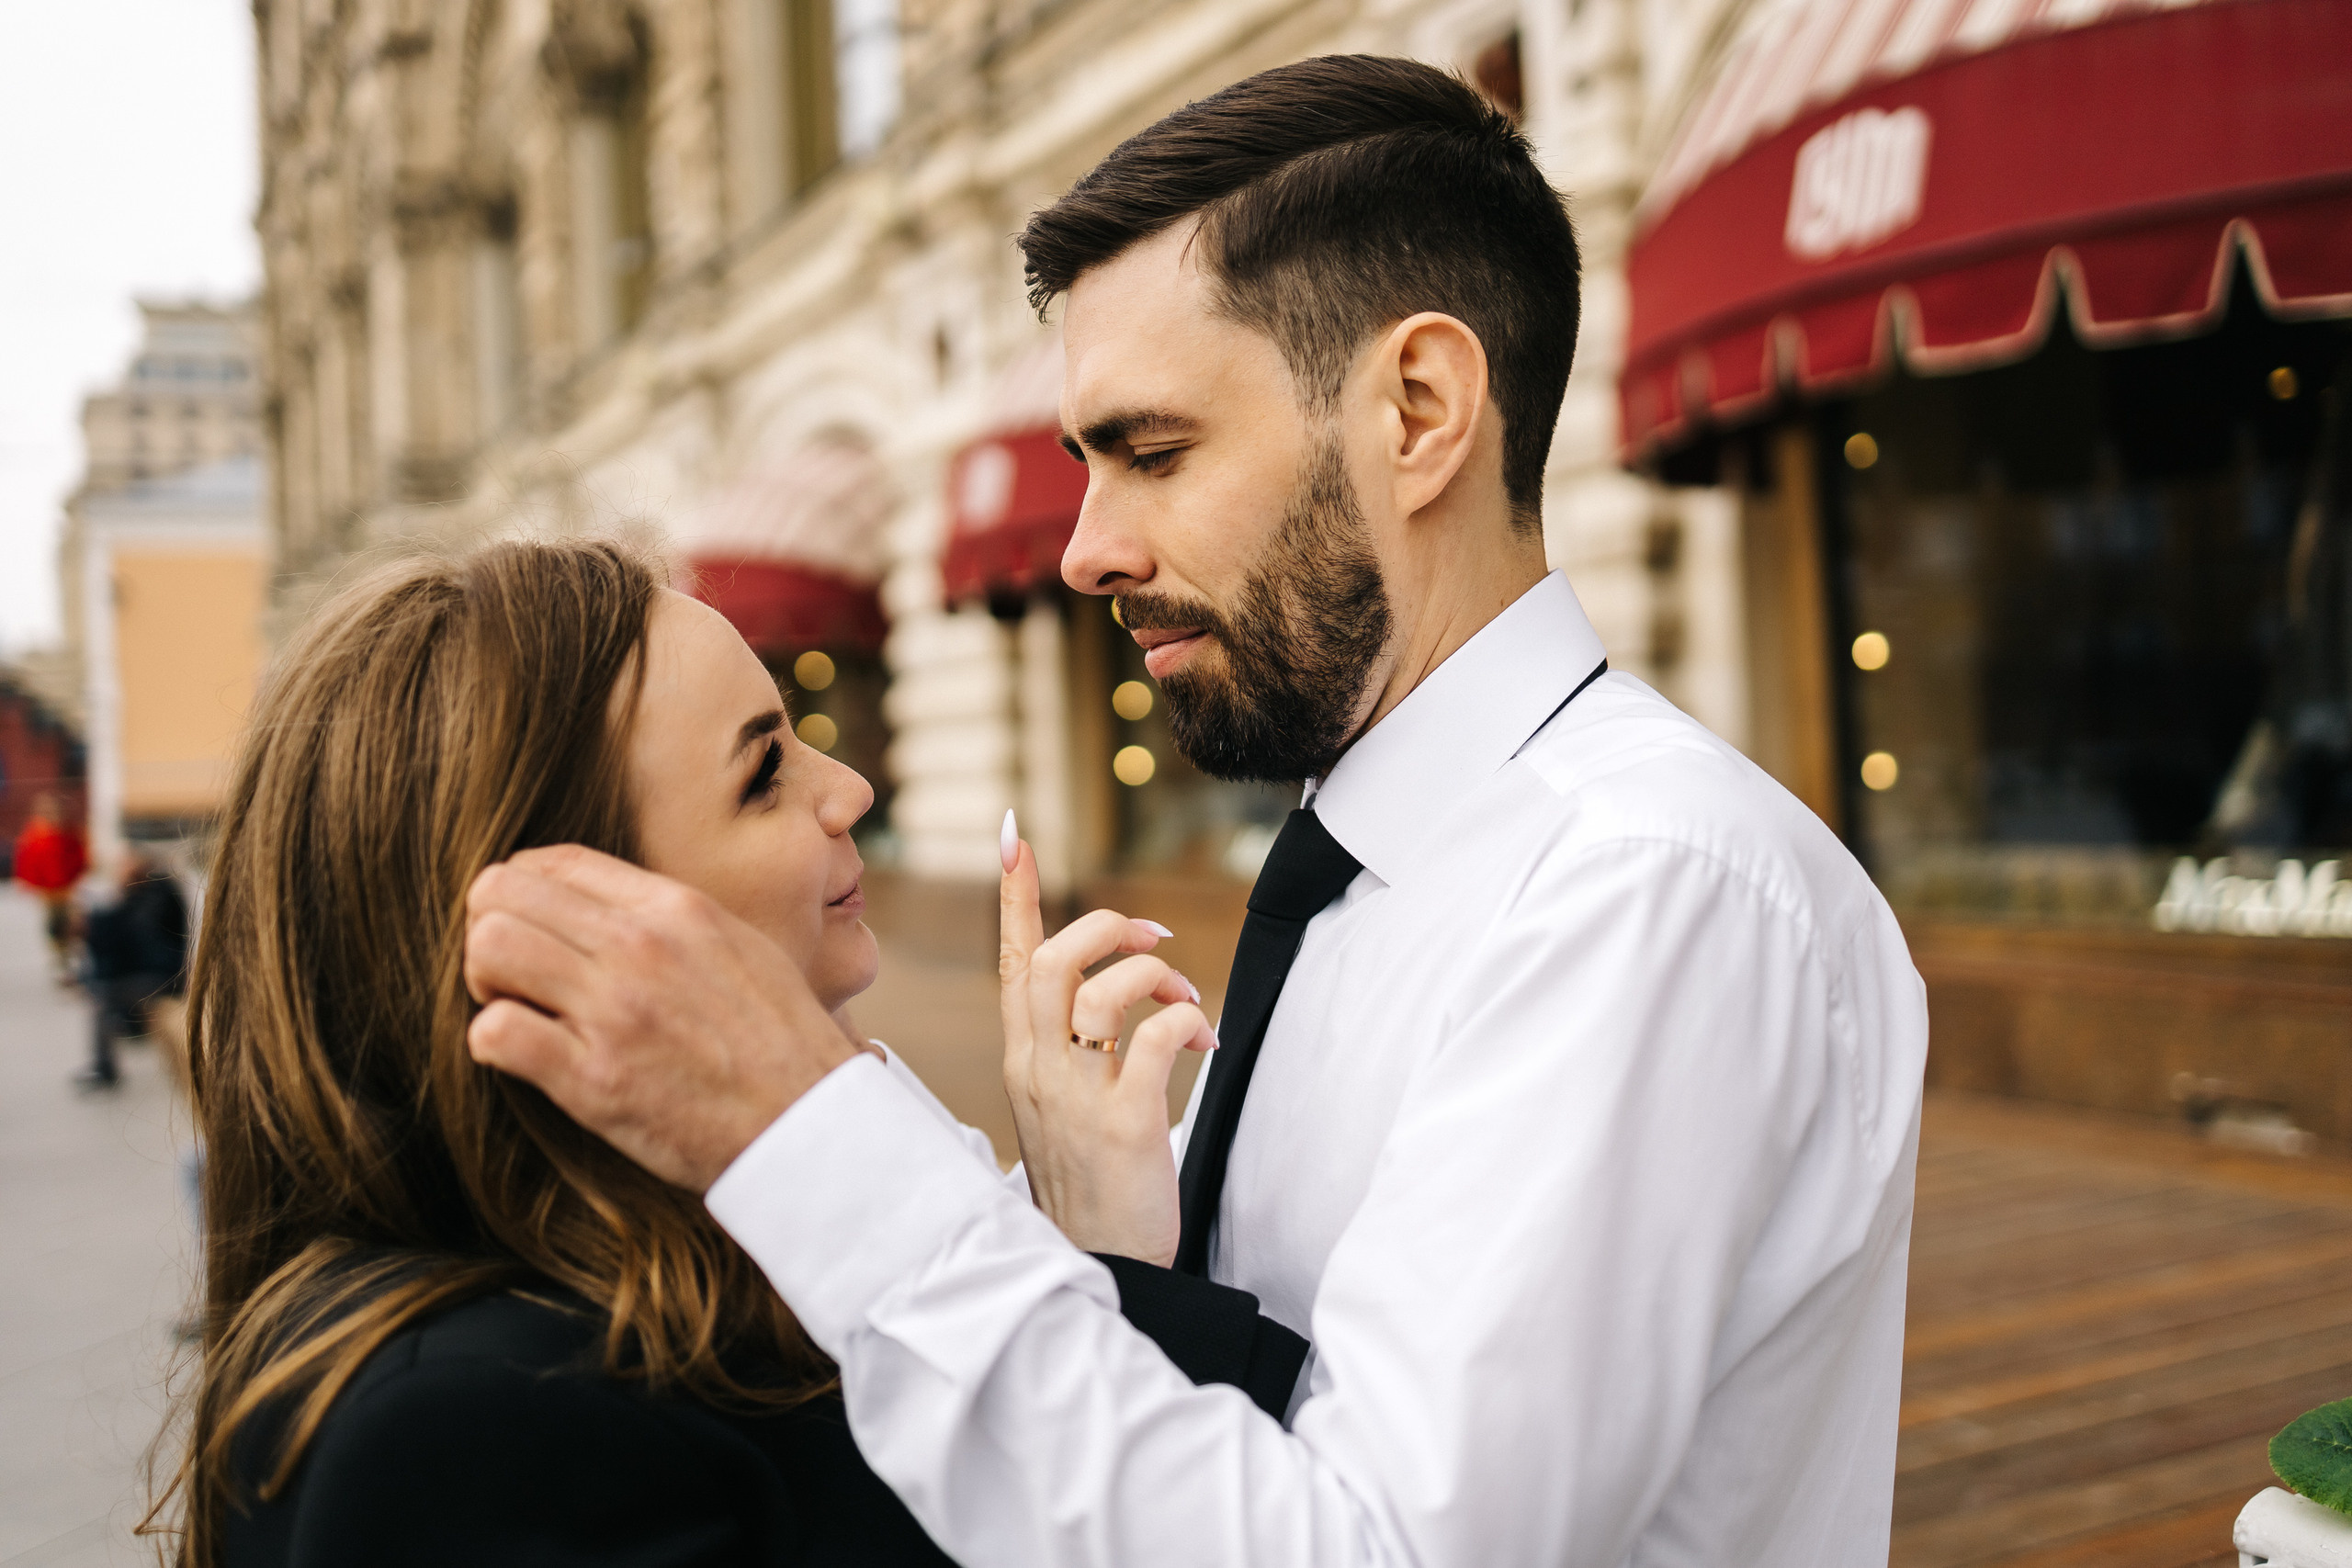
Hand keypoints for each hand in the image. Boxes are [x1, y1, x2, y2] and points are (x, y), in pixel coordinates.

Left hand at [462, 844, 857, 1191]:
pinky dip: (493, 1043)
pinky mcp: (594, 1080)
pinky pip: (496, 1033)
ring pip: (488, 947)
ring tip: (518, 1009)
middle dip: (490, 929)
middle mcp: (640, 947)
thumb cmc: (783, 1040)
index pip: (556, 861)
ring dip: (486, 981)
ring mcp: (615, 1011)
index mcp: (676, 908)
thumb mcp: (741, 947)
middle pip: (502, 893)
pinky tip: (525, 1057)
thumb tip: (614, 911)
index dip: (522, 888)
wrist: (812, 1122)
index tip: (532, 927)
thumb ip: (673, 921)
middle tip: (513, 974)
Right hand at [999, 821, 1216, 1265]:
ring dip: (1153, 974)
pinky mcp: (1124, 1123)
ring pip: (1098, 990)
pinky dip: (1185, 1019)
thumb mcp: (1061, 1109)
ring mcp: (1077, 1097)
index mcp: (1022, 1063)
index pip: (1009, 962)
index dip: (1014, 895)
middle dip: (1105, 926)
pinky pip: (1154, 1038)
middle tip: (1152, 938)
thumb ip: (1069, 1052)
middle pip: (1049, 959)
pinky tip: (1206, 1036)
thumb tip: (1105, 996)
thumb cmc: (1090, 1188)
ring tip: (1185, 996)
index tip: (1015, 836)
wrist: (1102, 1270)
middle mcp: (1038, 1072)